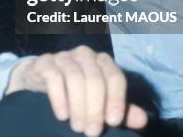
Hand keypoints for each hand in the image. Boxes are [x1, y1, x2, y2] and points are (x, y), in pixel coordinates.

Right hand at [5, 46, 147, 136]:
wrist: (40, 79)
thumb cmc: (76, 91)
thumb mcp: (100, 101)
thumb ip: (120, 109)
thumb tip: (142, 120)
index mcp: (103, 61)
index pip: (115, 77)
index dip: (116, 99)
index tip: (113, 122)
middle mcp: (85, 55)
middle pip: (95, 79)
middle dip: (95, 108)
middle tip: (92, 132)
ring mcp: (64, 56)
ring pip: (75, 78)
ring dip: (78, 106)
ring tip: (77, 127)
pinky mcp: (45, 61)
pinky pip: (54, 77)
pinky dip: (59, 98)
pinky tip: (62, 115)